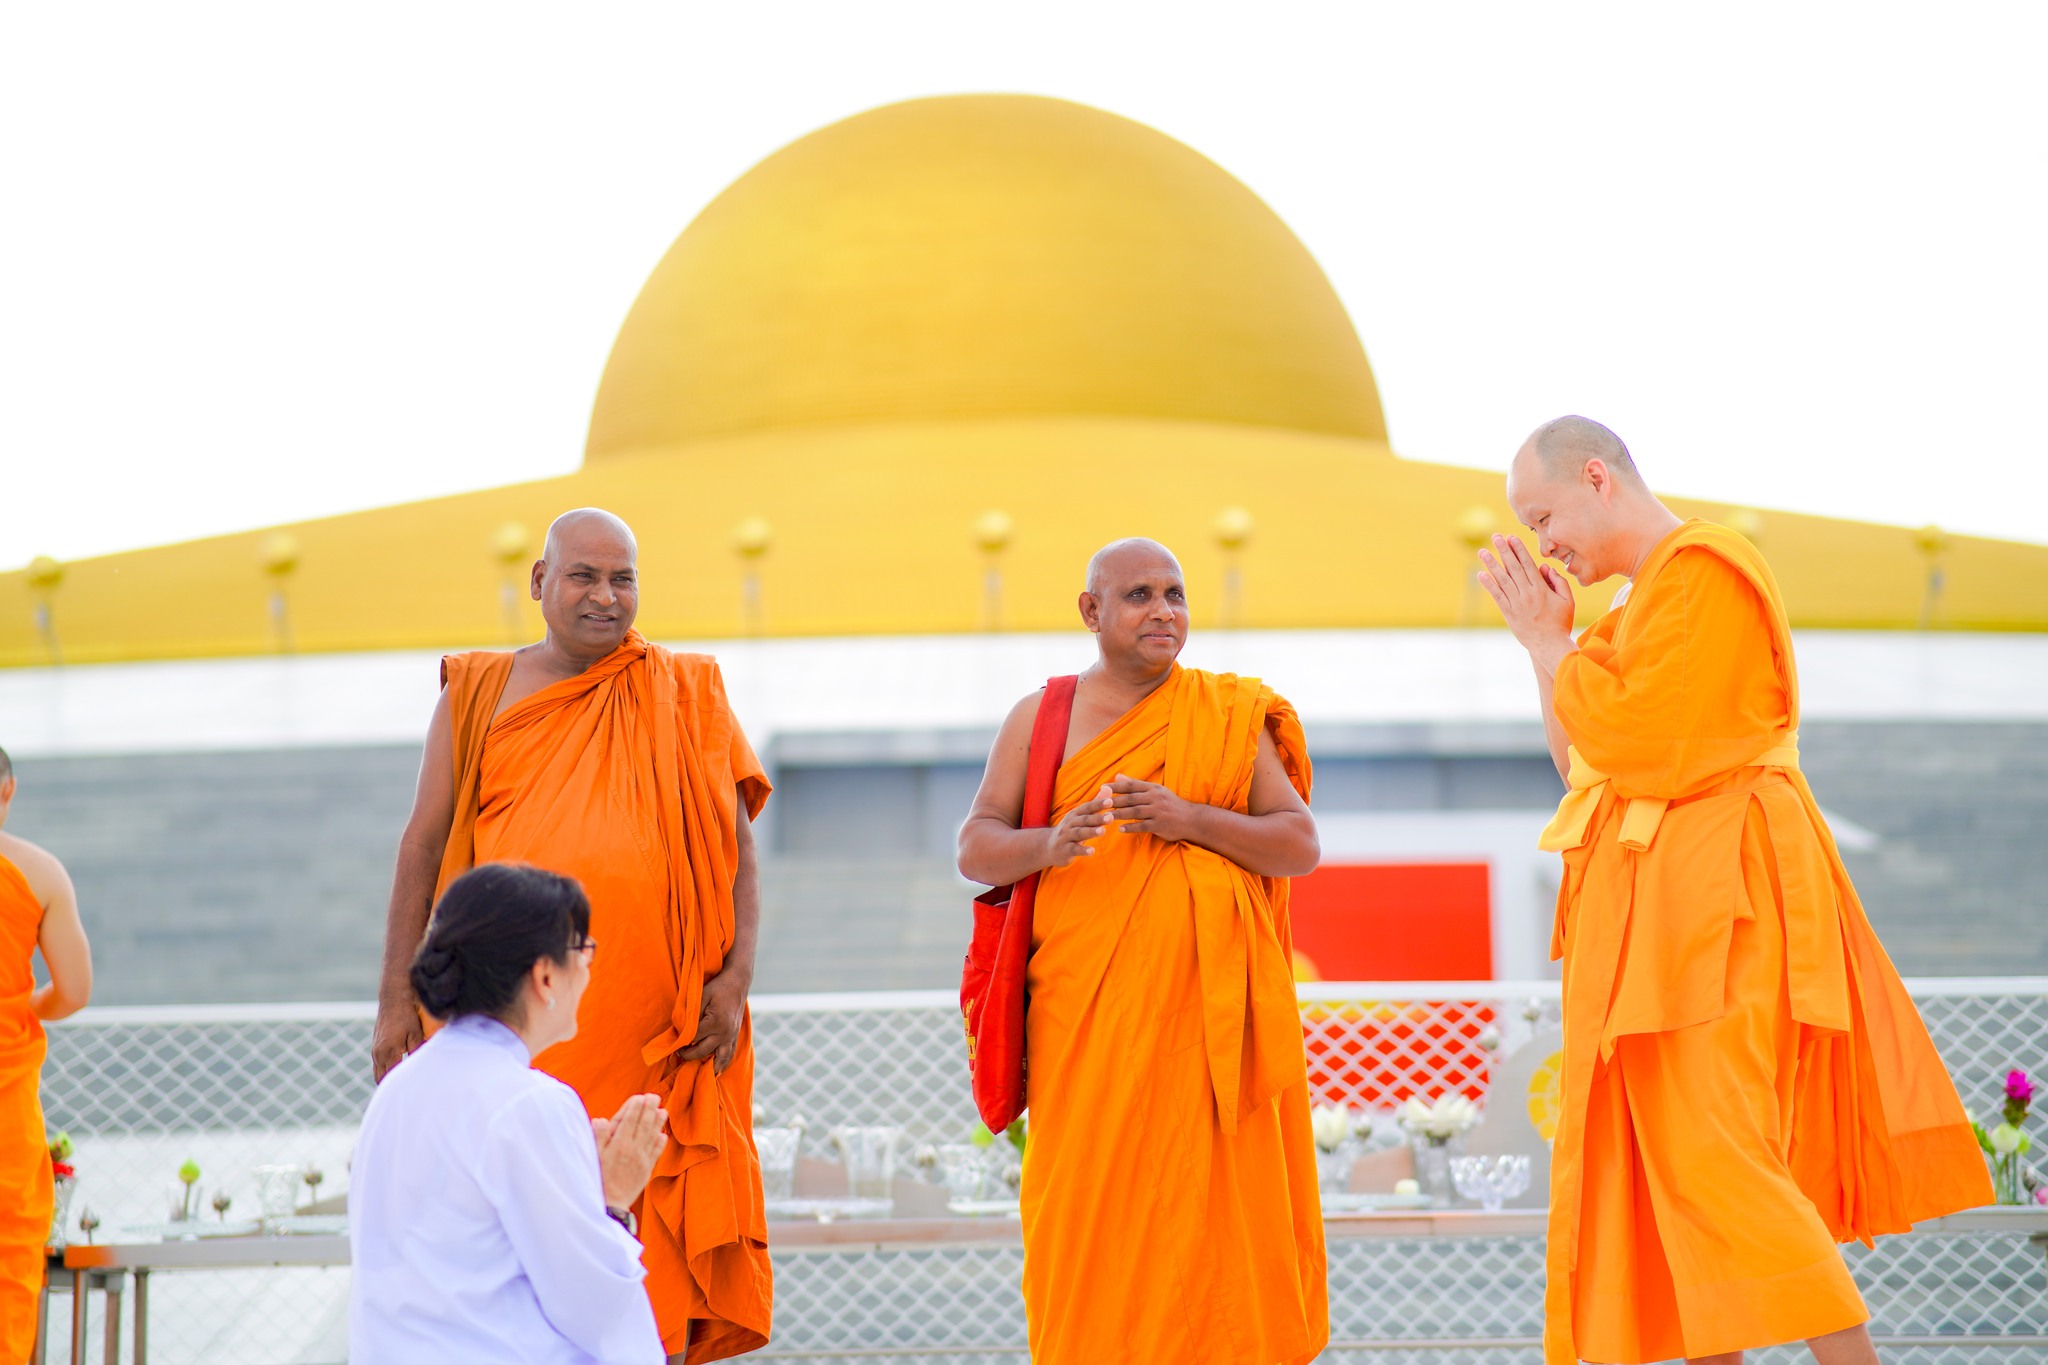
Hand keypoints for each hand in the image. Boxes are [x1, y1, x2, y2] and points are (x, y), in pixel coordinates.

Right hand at [371, 996, 424, 1082]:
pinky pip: (377, 1063)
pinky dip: (385, 1068)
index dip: (399, 1084)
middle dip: (390, 1084)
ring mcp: (375, 1050)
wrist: (393, 1000)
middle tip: (404, 1089)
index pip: (390, 1077)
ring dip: (386, 1077)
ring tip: (400, 1081)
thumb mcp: (416, 1034)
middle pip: (380, 1078)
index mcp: (388, 1052)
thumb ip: (416, 1052)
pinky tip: (396, 1067)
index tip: (408, 1090)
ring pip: (377, 1071)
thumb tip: (420, 1068)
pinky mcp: (375, 1045)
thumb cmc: (407, 1016)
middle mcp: (378, 1053)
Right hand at [592, 1092, 666, 1209]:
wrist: (609, 1206)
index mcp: (618, 1144)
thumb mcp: (592, 1156)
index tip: (640, 1097)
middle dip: (649, 1109)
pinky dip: (660, 1143)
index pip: (629, 1121)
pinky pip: (656, 1153)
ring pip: (652, 1136)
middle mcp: (632, 1150)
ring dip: (658, 1123)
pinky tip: (663, 1135)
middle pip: (643, 1125)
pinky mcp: (646, 1171)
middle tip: (654, 1097)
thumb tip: (602, 1119)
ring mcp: (641, 1160)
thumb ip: (598, 1136)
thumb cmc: (596, 1179)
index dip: (635, 1108)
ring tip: (663, 1111)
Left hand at [678, 967, 748, 1074]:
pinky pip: (729, 1056)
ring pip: (719, 1059)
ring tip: (695, 1070)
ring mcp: (732, 1036)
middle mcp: (725, 1033)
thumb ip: (691, 1015)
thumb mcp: (701, 996)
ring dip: (706, 1067)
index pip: (693, 1038)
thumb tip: (681, 1031)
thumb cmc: (717, 988)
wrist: (738, 983)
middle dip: (688, 1054)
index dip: (681, 1041)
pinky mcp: (735, 1037)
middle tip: (678, 1053)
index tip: (672, 1042)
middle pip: (703, 1051)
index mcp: (716, 1022)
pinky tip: (714, 1071)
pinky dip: (721, 1065)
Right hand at [1042, 788, 1113, 869]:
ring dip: (1090, 832)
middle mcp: (1070, 823)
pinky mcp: (1065, 850)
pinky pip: (1074, 849)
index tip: (1110, 801)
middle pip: (1084, 820)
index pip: (1087, 807)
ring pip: (1079, 833)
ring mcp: (1066, 836)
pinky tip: (1092, 851)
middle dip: (1097, 818)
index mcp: (1075, 814)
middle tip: (1111, 817)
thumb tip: (1109, 789)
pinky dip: (1082, 850)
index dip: (1098, 804)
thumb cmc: (1071, 829)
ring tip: (1103, 831)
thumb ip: (1095, 804)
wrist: (1049, 846)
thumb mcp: (1081, 816)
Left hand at [1107, 775, 1204, 842]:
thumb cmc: (1170, 804)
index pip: (1131, 785)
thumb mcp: (1155, 791)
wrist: (1191, 819)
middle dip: (1114, 800)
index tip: (1103, 788)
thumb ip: (1136, 784)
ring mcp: (1157, 812)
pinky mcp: (1159, 825)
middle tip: (1099, 803)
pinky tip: (1120, 829)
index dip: (1116, 787)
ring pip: (1134, 812)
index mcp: (1153, 788)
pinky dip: (1130, 828)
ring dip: (1119, 814)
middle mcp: (1155, 798)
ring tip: (1106, 816)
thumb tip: (1117, 776)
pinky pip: (1142, 826)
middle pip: (1130, 798)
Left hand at [1477, 534, 1577, 661]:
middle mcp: (1527, 594)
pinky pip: (1497, 596)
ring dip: (1492, 564)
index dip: (1519, 549)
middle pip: (1513, 568)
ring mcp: (1516, 603)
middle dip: (1504, 551)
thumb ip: (1558, 581)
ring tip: (1483, 552)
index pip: (1528, 564)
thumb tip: (1544, 567)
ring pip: (1502, 580)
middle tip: (1495, 537)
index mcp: (1541, 589)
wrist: (1549, 644)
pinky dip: (1488, 585)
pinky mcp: (1508, 613)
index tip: (1511, 537)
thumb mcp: (1567, 600)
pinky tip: (1481, 574)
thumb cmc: (1561, 622)